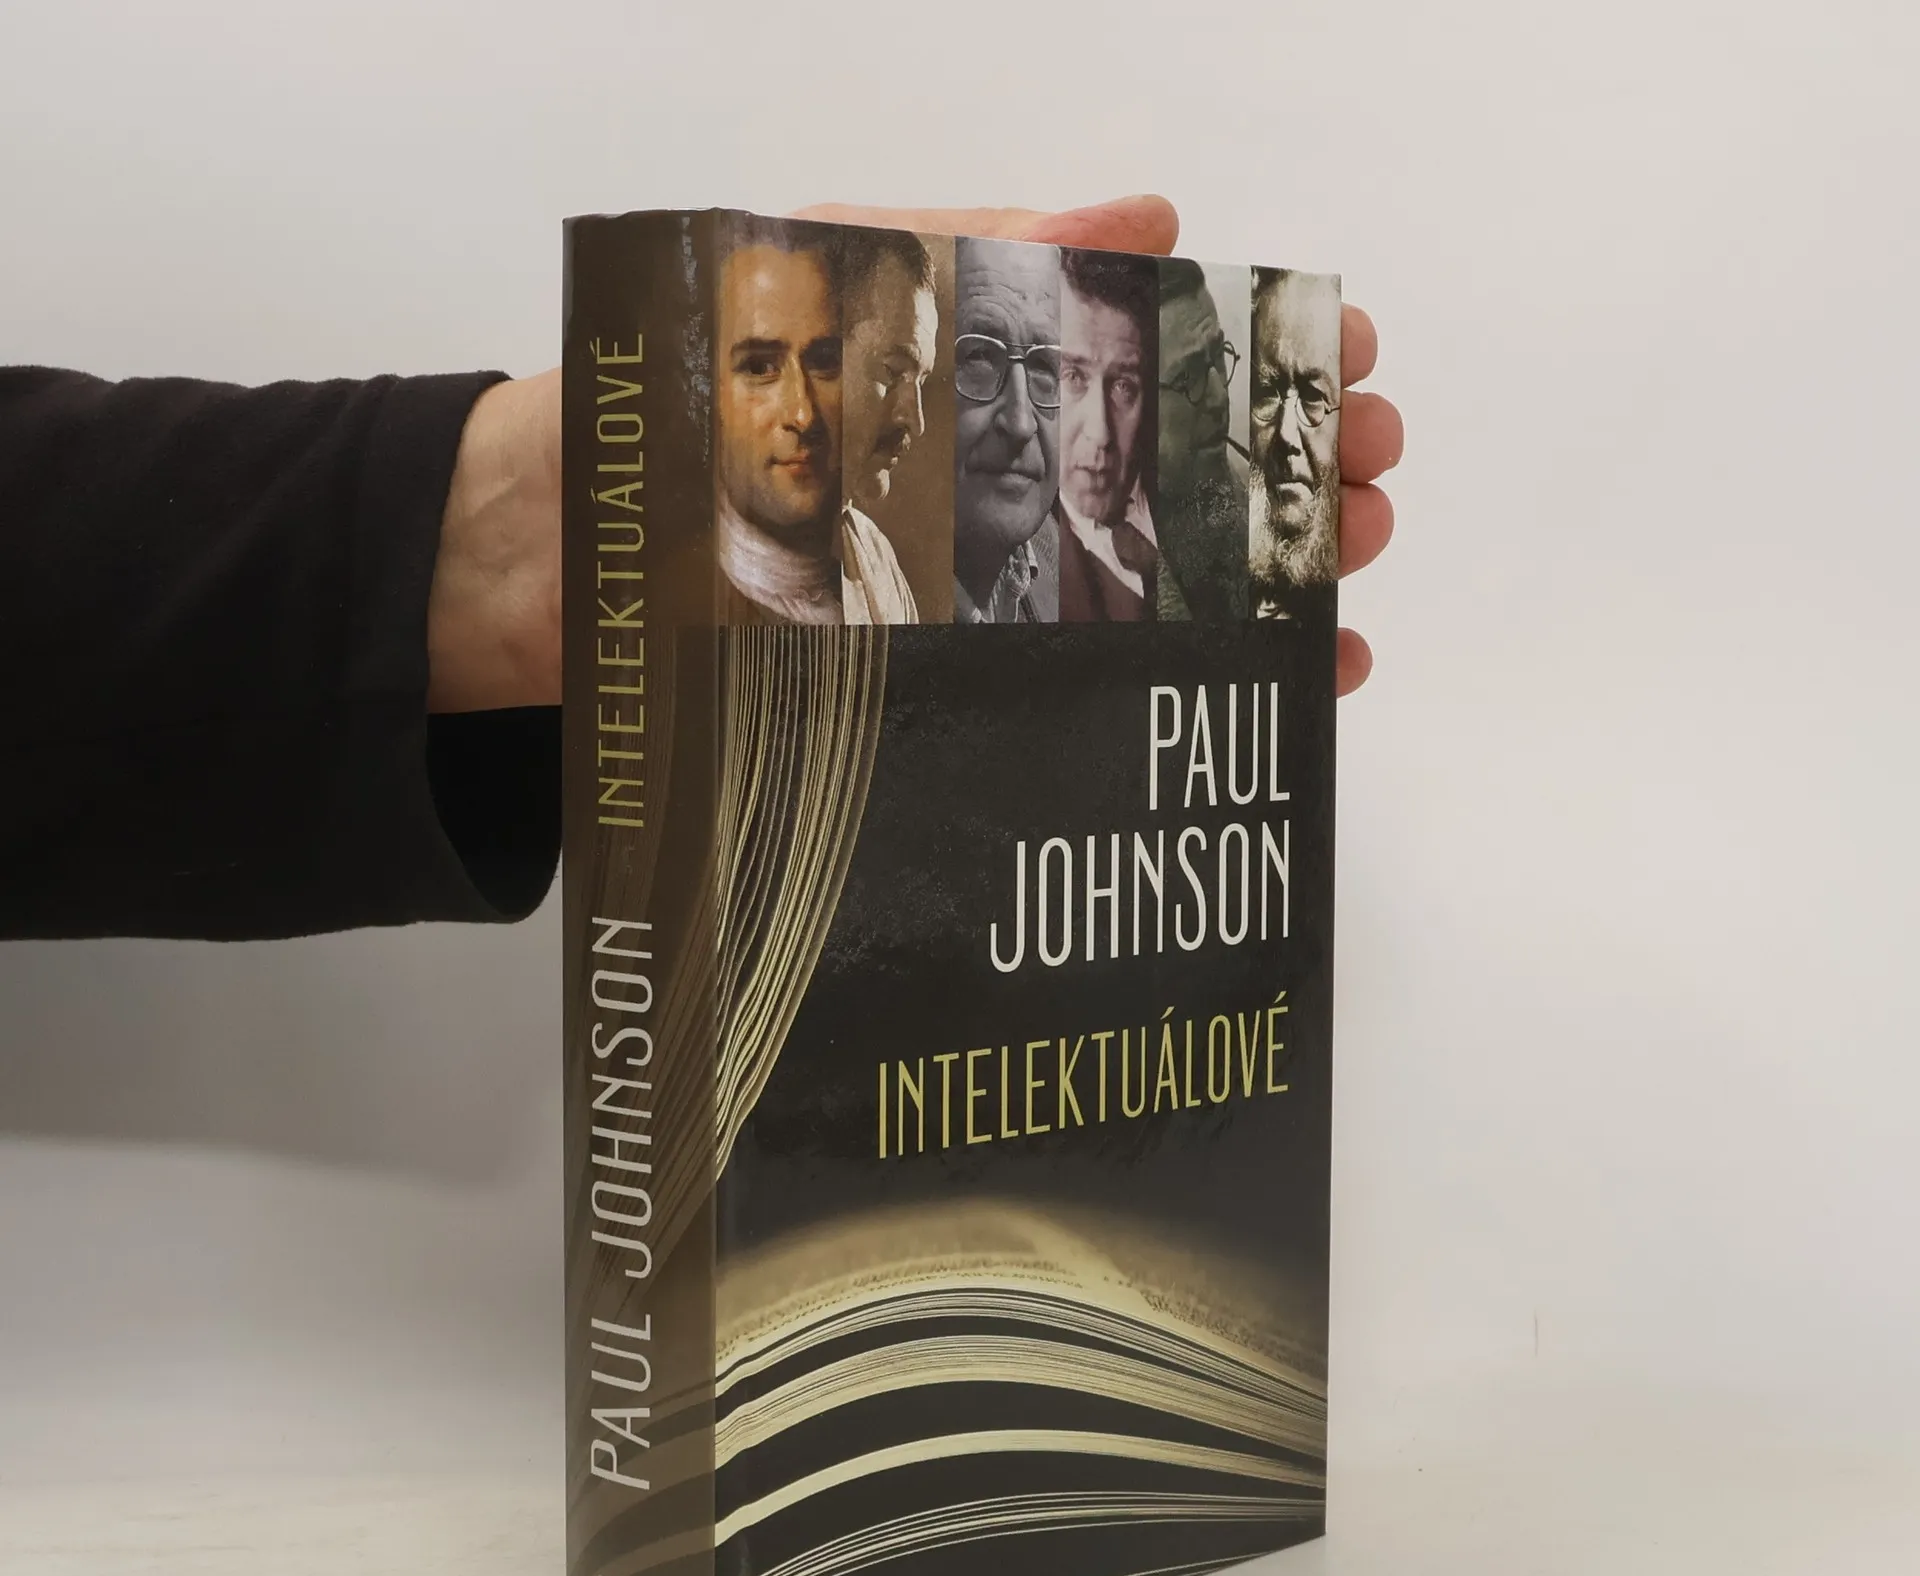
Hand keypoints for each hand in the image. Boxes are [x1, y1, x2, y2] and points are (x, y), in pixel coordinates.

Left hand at [425, 196, 1397, 710]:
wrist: (553, 562)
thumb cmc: (677, 408)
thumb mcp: (826, 284)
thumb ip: (977, 250)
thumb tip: (1152, 211)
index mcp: (981, 378)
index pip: (1156, 359)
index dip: (1261, 356)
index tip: (1344, 360)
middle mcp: (999, 491)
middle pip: (1187, 477)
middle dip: (1296, 471)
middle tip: (1369, 478)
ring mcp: (988, 597)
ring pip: (1172, 585)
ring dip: (1281, 577)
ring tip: (1351, 569)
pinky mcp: (964, 691)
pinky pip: (1109, 689)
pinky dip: (1209, 682)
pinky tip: (1294, 678)